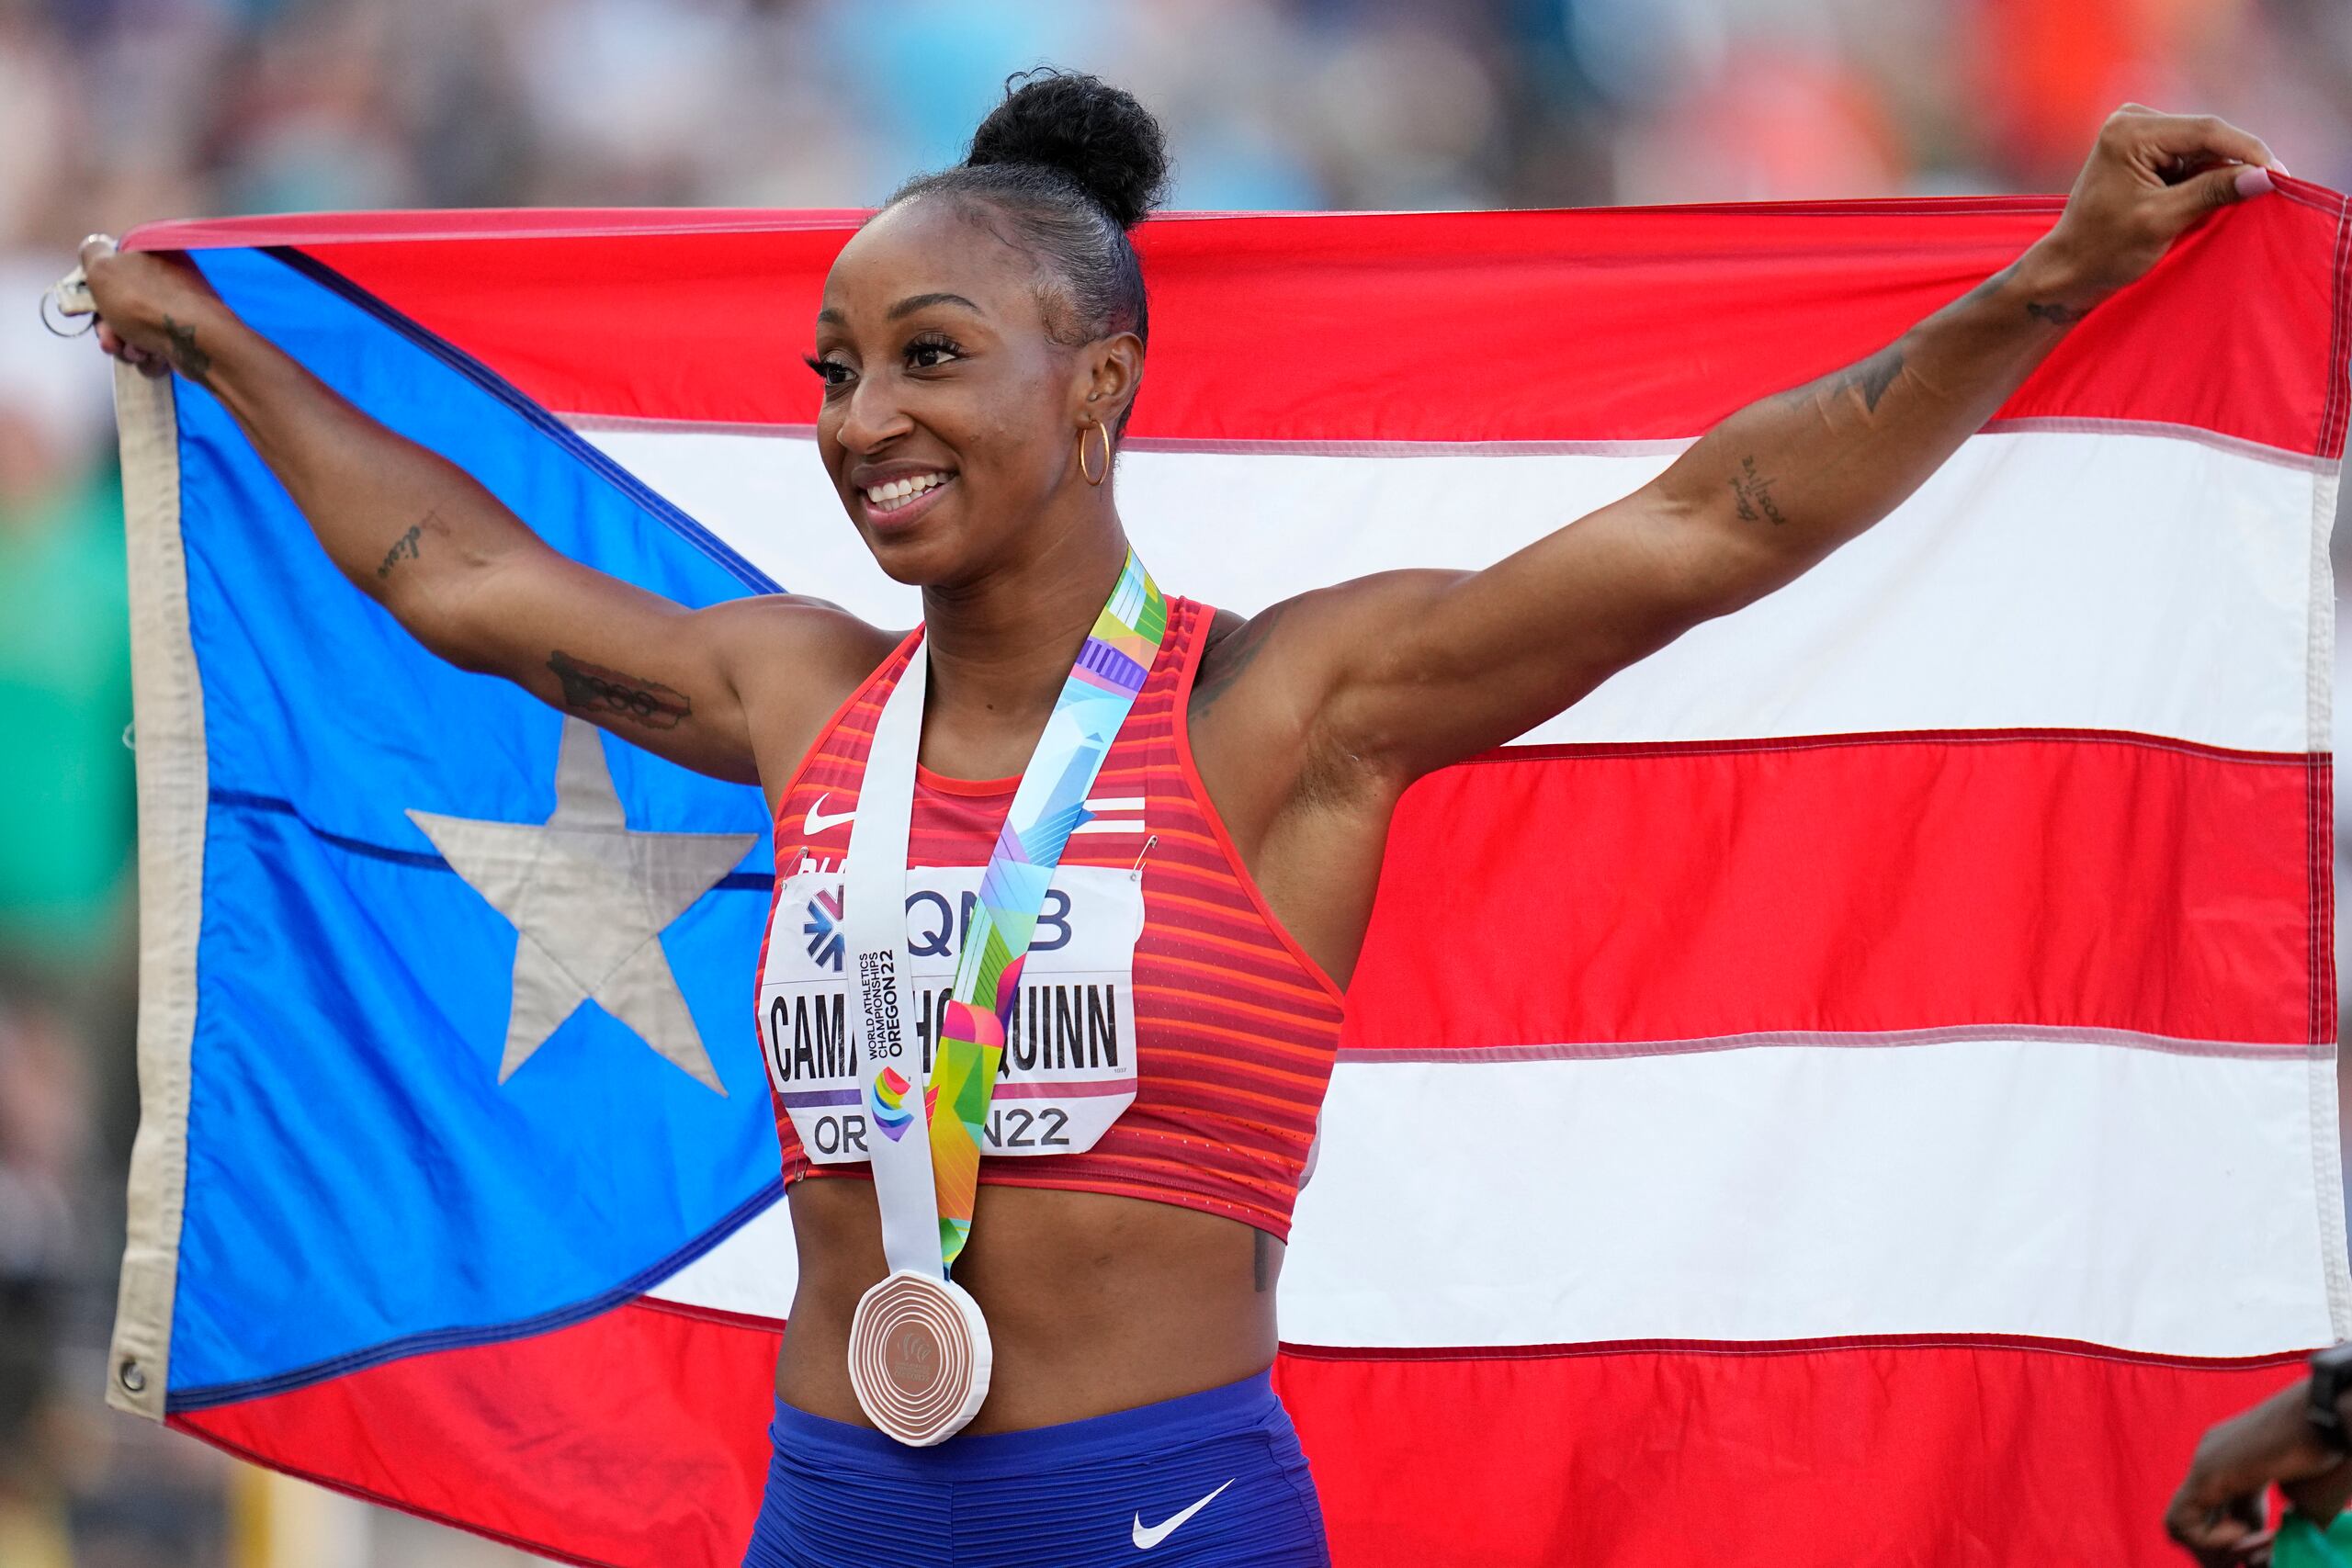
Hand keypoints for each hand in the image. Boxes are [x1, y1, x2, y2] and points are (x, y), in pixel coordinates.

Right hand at [79, 235, 228, 382]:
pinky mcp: (191, 336)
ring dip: (129, 345)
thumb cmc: (143, 302)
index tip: (91, 309)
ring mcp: (182, 308)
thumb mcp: (103, 268)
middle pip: (123, 304)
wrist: (195, 341)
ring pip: (139, 330)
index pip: (114, 270)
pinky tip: (155, 359)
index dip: (97, 292)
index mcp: (152, 253)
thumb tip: (95, 250)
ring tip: (137, 351)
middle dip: (111, 328)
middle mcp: (170, 278)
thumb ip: (92, 255)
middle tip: (111, 341)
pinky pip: (160, 347)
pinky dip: (153, 356)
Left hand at [2022, 106, 2280, 313]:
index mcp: (2129, 132)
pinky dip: (2206, 177)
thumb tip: (2265, 177)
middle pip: (2207, 136)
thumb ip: (2212, 193)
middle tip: (2272, 190)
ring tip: (2241, 199)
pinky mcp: (2144, 148)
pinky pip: (2190, 157)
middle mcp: (2132, 120)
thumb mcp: (2162, 220)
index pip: (2206, 131)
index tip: (2281, 176)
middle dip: (2238, 162)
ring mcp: (2137, 131)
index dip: (2249, 152)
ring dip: (2223, 172)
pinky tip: (2217, 196)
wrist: (2070, 267)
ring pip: (2202, 147)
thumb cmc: (2105, 249)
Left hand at [2167, 1380, 2349, 1564]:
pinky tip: (2244, 1532)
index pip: (2218, 1515)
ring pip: (2181, 1527)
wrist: (2336, 1417)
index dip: (2239, 1543)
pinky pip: (2181, 1523)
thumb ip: (2282, 1528)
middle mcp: (2213, 1462)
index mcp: (2238, 1466)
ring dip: (2218, 1552)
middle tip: (2255, 1555)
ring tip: (2253, 1545)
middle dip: (2222, 1553)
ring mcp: (2206, 1464)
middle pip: (2196, 1522)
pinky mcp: (2207, 1472)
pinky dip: (2211, 1543)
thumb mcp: (2306, 1500)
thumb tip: (2262, 1558)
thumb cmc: (2336, 1455)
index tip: (2268, 1548)